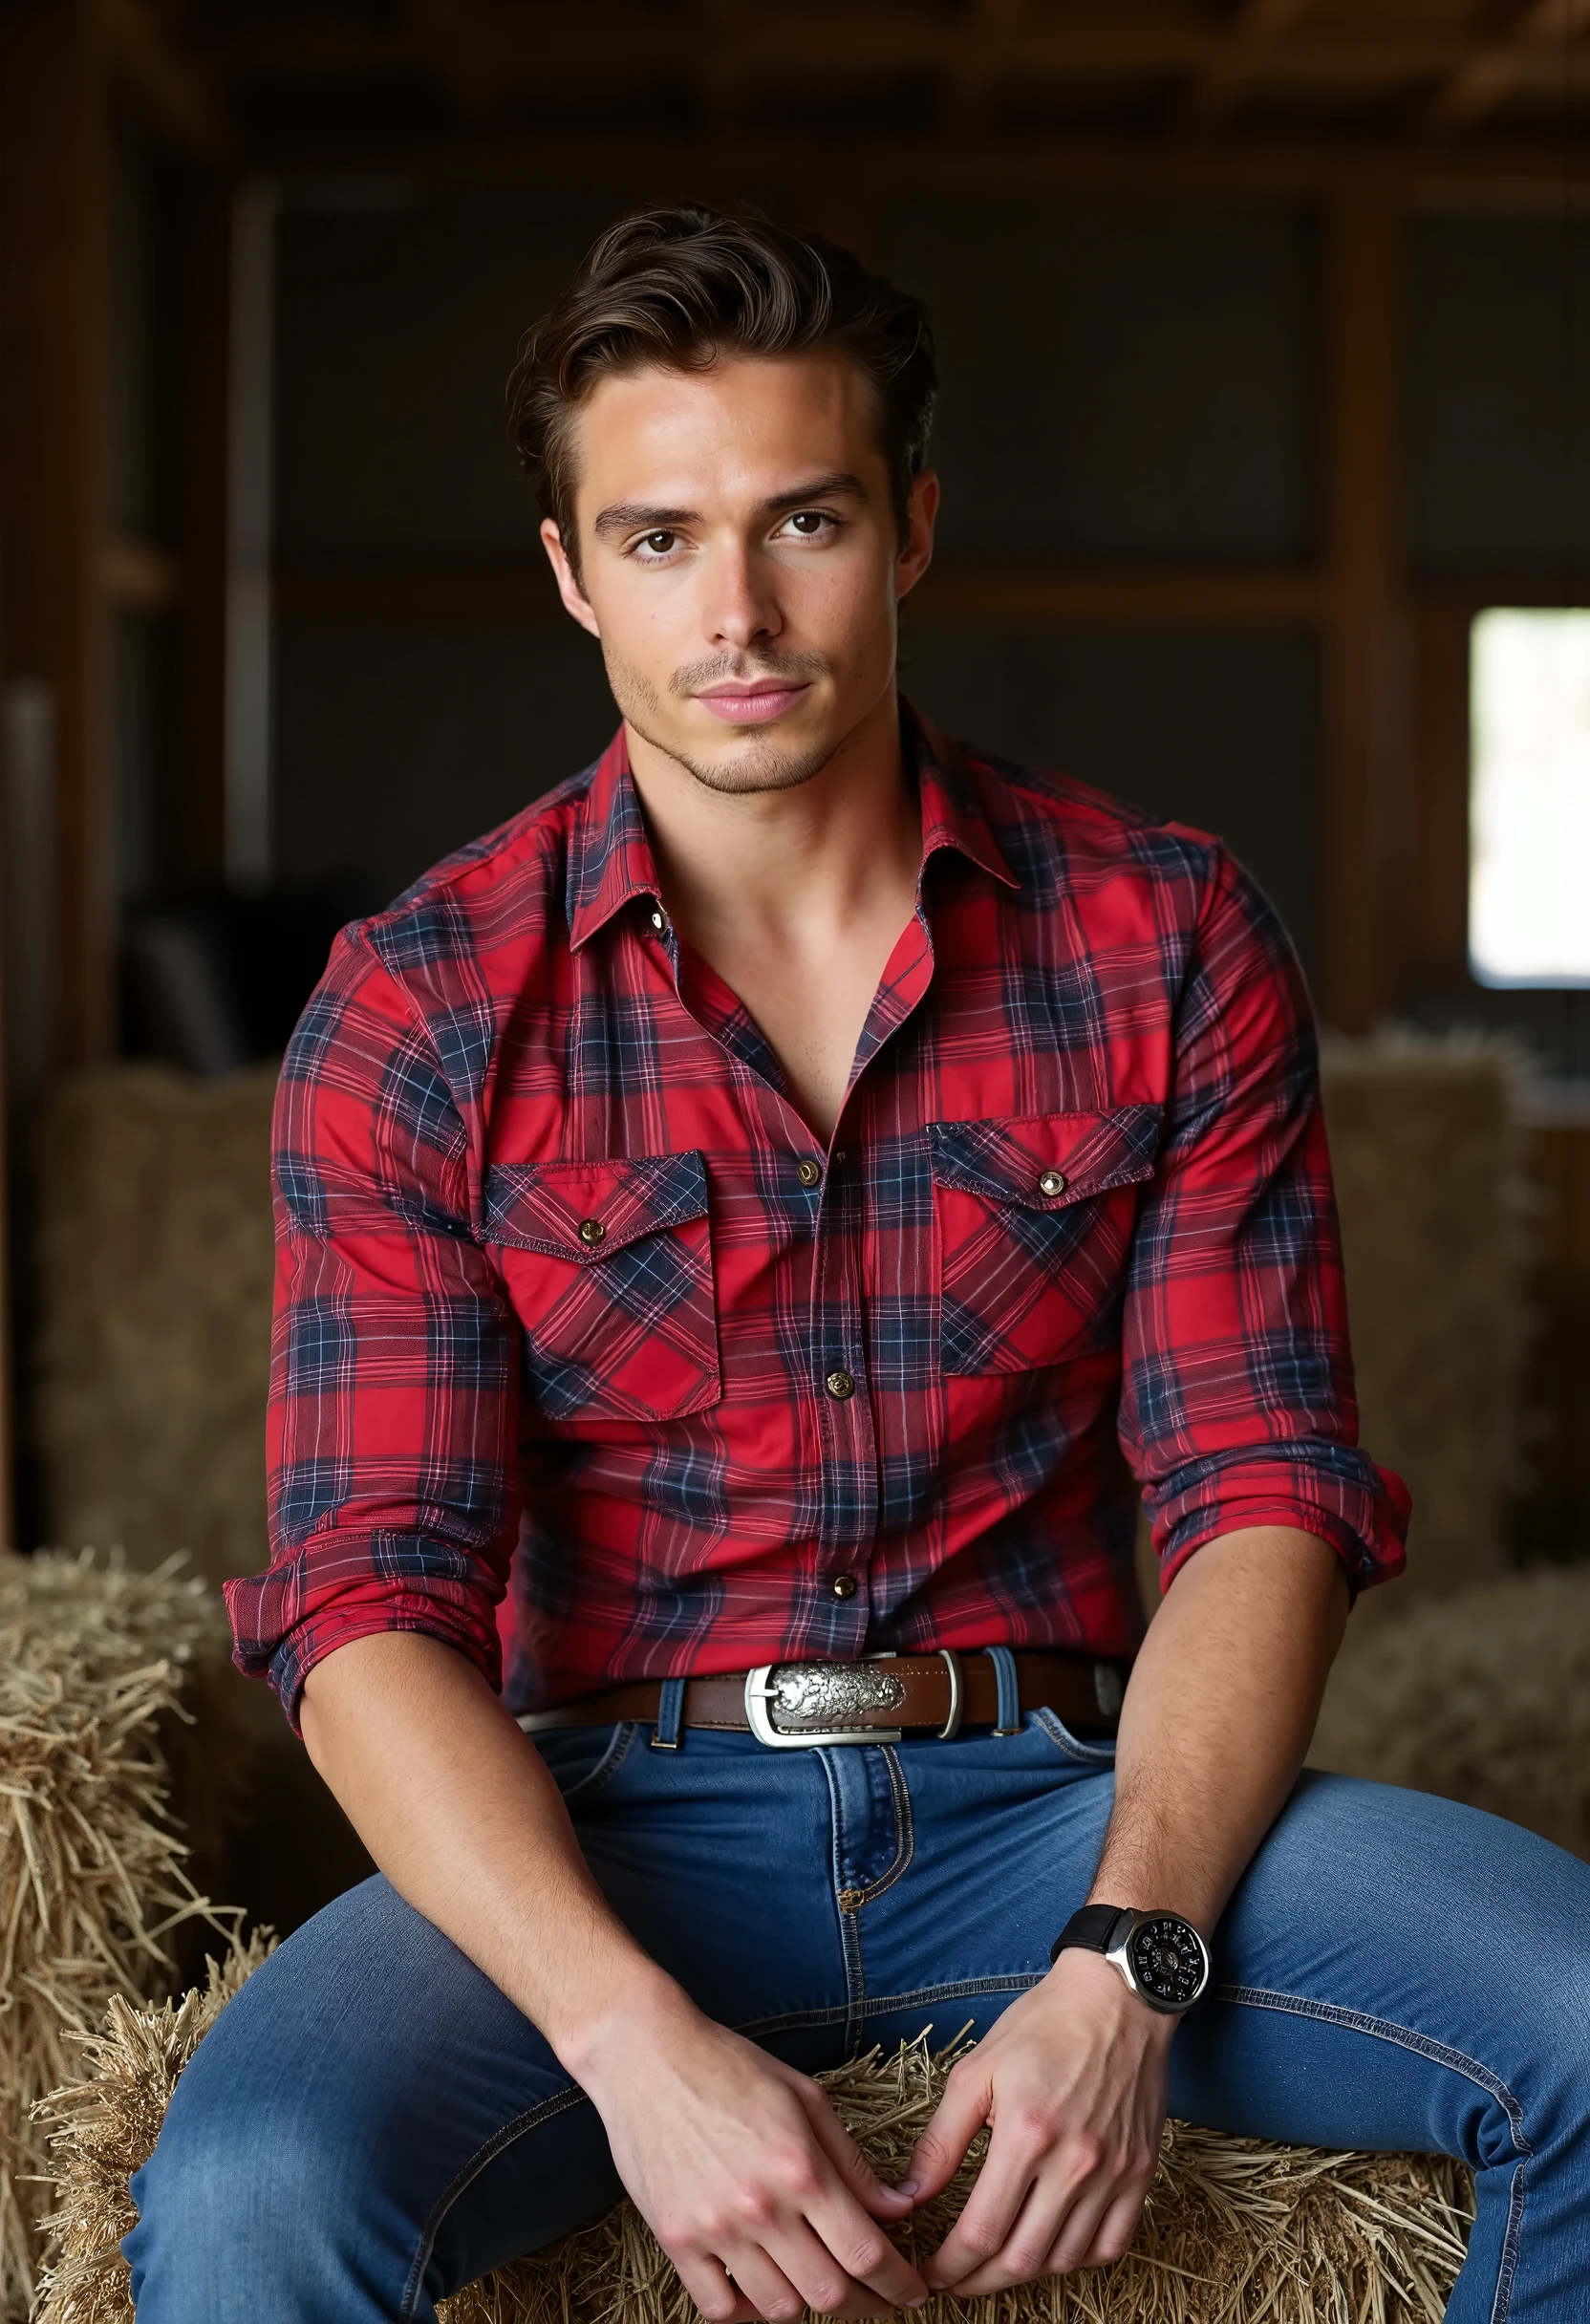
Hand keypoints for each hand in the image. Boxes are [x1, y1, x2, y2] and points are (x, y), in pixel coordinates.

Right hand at [573, 1985, 928, 2321]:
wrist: (646, 2055)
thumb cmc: (729, 2066)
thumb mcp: (805, 2098)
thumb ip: (853, 2162)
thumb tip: (900, 2209)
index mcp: (800, 2168)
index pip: (865, 2252)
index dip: (899, 2282)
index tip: (914, 2291)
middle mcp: (760, 2207)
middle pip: (829, 2293)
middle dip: (867, 2305)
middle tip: (880, 2299)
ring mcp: (714, 2228)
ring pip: (779, 2309)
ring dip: (809, 2307)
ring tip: (821, 2288)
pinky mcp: (675, 2239)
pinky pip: (719, 2308)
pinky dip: (748, 2313)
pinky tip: (764, 2294)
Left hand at [901, 1951, 1170, 2292]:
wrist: (1117, 1999)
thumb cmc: (1042, 2026)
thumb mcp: (977, 2070)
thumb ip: (942, 2139)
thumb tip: (911, 2196)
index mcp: (1026, 2133)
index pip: (982, 2231)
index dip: (949, 2265)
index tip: (930, 2273)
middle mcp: (1075, 2162)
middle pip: (1022, 2259)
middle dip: (979, 2282)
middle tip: (955, 2282)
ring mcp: (1114, 2172)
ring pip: (1065, 2259)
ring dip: (1025, 2273)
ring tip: (996, 2264)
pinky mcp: (1141, 2173)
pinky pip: (1111, 2244)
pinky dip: (1077, 2259)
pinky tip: (1051, 2247)